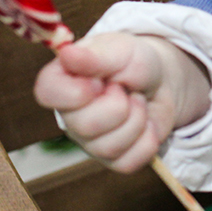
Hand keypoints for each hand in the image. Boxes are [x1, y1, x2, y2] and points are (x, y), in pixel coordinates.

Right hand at [34, 32, 210, 172]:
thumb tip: (67, 53)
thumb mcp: (120, 49)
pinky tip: (145, 122)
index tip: (99, 81)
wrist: (163, 80)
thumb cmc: (135, 61)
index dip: (77, 91)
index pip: (47, 94)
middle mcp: (70, 115)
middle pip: (85, 126)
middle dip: (119, 104)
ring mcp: (90, 141)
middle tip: (125, 88)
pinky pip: (129, 160)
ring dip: (137, 119)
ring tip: (136, 101)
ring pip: (109, 147)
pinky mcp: (114, 159)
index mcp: (62, 82)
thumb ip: (95, 55)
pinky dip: (148, 138)